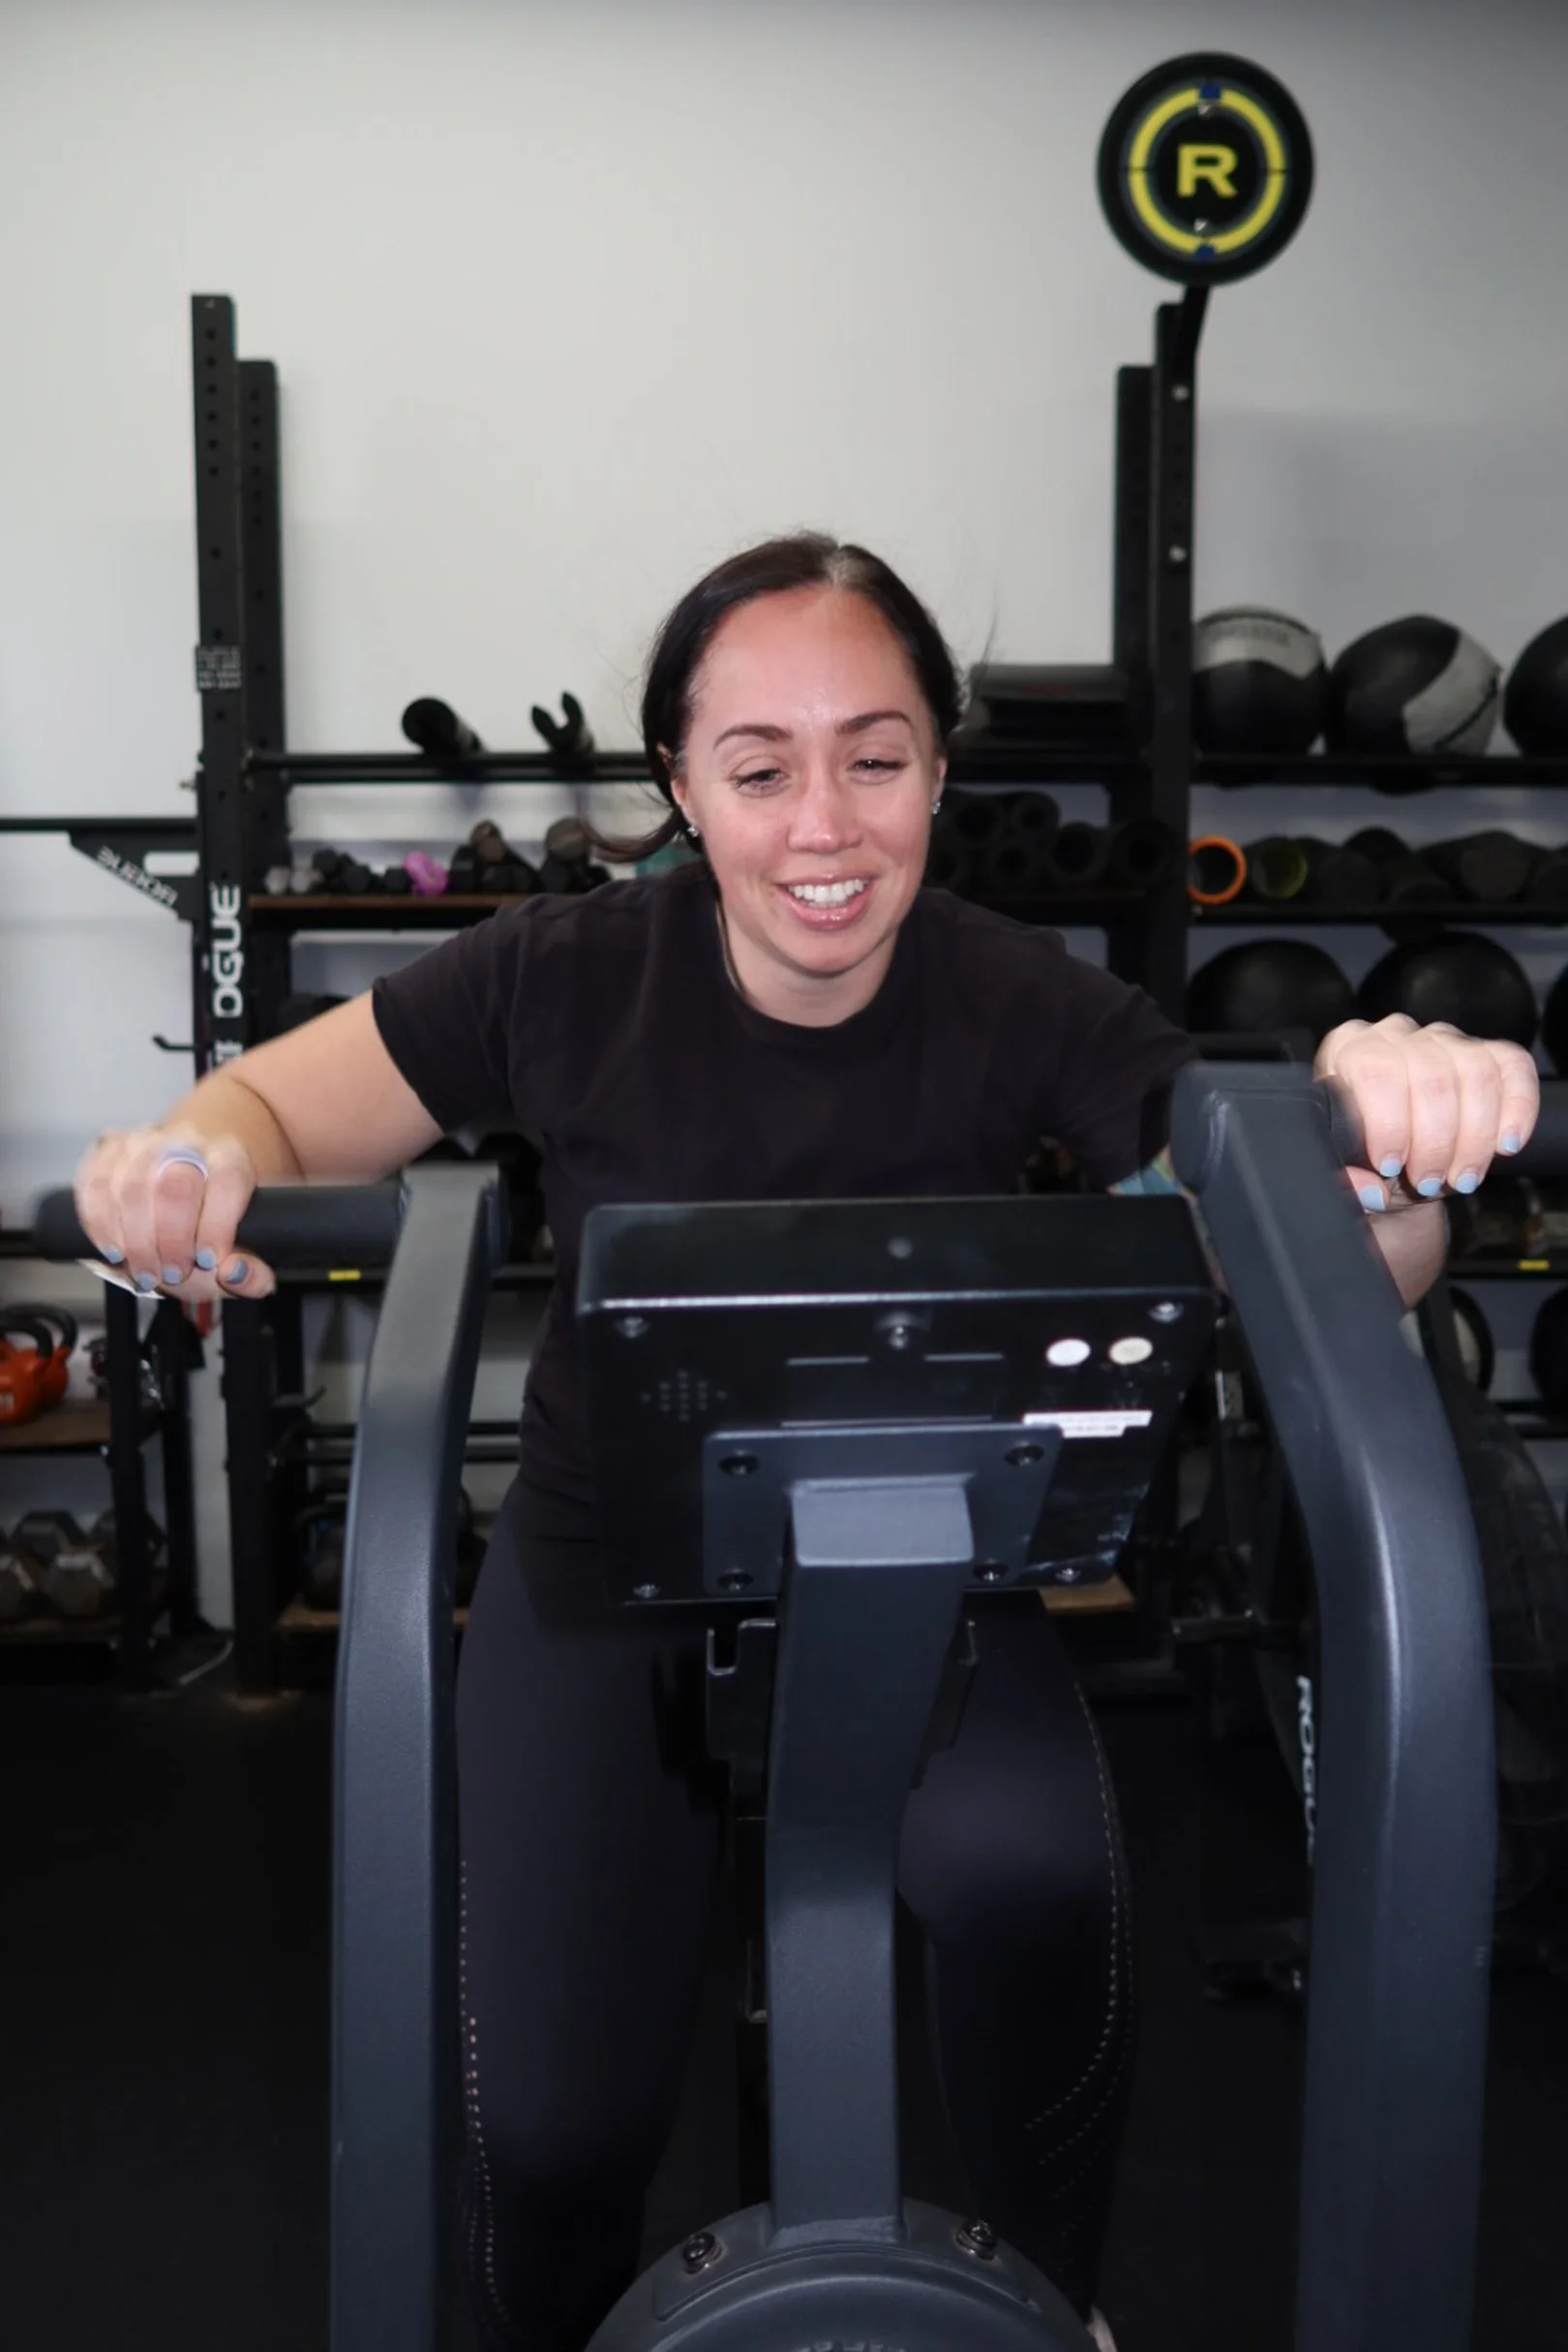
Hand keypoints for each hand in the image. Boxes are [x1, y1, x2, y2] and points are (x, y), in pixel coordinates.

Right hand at [74, 1127, 275, 1299]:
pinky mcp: (107, 1150)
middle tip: (172, 1273)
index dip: (217, 1224)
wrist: (179, 1187)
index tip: (208, 1261)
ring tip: (145, 1273)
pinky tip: (115, 1251)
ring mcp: (143, 1141)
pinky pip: (95, 1186)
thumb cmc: (208, 1226)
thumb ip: (250, 1272)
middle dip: (171, 1239)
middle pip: (175, 1183)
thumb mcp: (238, 1253)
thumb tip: (236, 1273)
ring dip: (135, 1241)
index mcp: (229, 1157)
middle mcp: (187, 1141)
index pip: (227, 1181)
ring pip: (131, 1187)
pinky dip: (101, 1226)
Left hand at [1315, 1015, 1539, 1212]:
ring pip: (1475, 1073)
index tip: (1390, 1164)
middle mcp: (1396, 1035)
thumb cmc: (1363, 1160)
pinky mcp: (1487, 1053)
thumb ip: (1346, 1179)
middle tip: (1428, 1180)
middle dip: (1435, 1141)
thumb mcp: (1343, 1171)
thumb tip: (1371, 1190)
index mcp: (1347, 1050)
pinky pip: (1513, 1067)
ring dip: (1475, 1137)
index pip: (1374, 1069)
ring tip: (1461, 1177)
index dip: (1388, 1122)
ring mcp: (1444, 1039)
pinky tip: (1505, 1145)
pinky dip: (1518, 1109)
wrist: (1393, 1169)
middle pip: (1431, 1075)